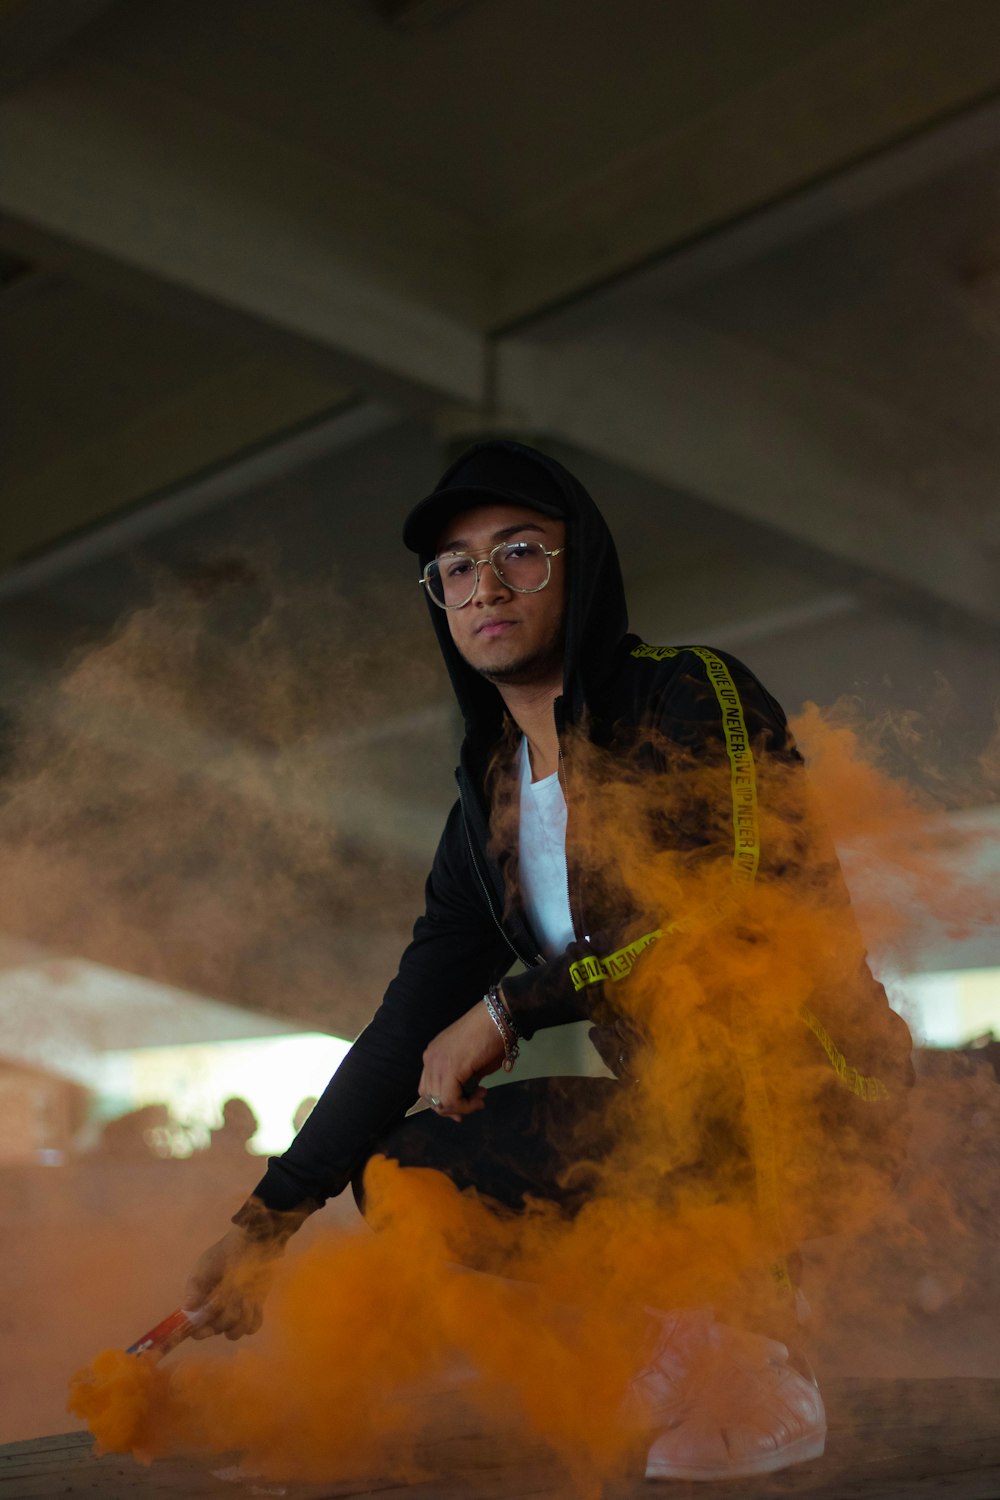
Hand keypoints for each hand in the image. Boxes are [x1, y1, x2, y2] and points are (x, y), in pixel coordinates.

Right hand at [182, 1226, 278, 1340]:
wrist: (252, 1244)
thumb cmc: (225, 1254)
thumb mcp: (205, 1266)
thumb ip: (195, 1287)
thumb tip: (186, 1308)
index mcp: (202, 1304)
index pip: (196, 1330)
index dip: (201, 1330)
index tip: (207, 1321)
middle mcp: (217, 1313)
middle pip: (216, 1330)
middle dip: (222, 1316)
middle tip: (229, 1297)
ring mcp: (236, 1313)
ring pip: (234, 1333)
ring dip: (239, 1318)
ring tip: (244, 1299)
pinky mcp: (254, 1310)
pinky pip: (252, 1327)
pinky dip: (252, 1319)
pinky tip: (253, 1304)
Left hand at [418, 1000, 505, 1118]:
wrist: (498, 1018)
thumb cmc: (490, 1034)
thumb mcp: (472, 1062)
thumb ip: (465, 1079)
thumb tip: (467, 1095)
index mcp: (432, 1055)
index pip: (428, 1088)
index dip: (444, 1102)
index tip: (464, 1106)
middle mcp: (429, 1059)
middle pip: (429, 1097)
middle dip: (451, 1108)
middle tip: (473, 1105)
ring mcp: (436, 1063)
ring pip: (439, 1101)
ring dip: (461, 1107)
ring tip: (480, 1098)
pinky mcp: (448, 1069)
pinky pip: (450, 1099)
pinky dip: (465, 1105)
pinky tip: (480, 1097)